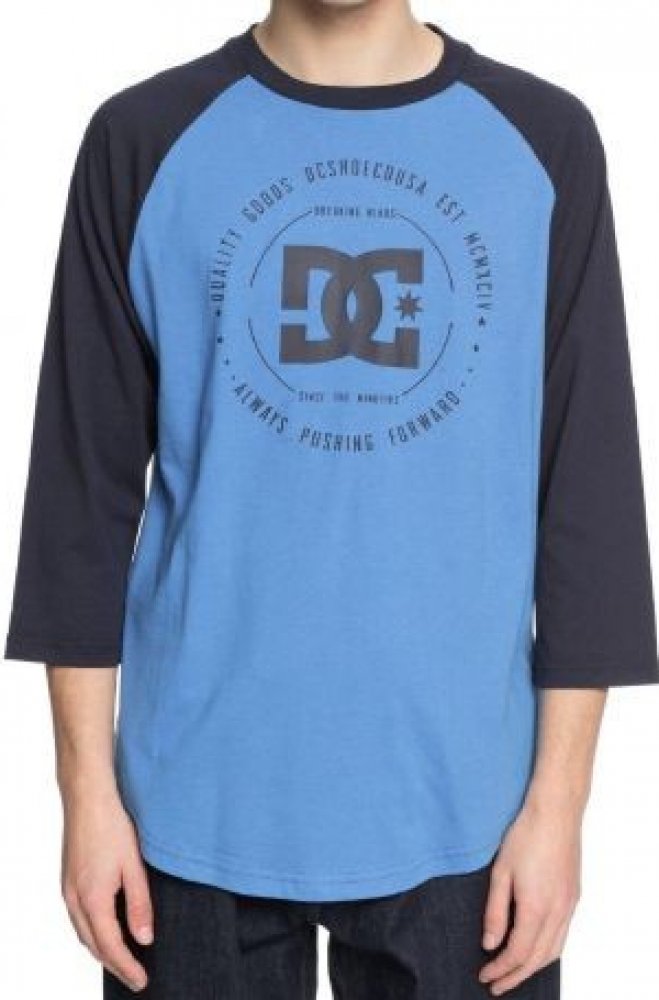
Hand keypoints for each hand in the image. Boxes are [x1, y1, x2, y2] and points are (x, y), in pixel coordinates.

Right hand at [60, 779, 152, 991]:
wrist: (87, 798)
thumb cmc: (111, 826)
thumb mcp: (133, 866)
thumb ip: (139, 904)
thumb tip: (144, 938)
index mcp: (93, 898)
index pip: (110, 946)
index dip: (127, 967)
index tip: (141, 981)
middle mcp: (75, 900)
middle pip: (94, 945)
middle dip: (115, 965)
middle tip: (135, 977)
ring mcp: (68, 891)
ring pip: (84, 933)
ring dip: (103, 950)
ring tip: (124, 960)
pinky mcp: (69, 881)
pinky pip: (79, 919)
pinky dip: (93, 933)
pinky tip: (106, 930)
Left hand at [478, 791, 581, 994]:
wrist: (555, 813)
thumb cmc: (525, 836)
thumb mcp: (500, 872)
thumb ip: (495, 911)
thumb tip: (489, 943)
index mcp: (536, 907)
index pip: (517, 953)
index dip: (500, 969)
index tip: (484, 975)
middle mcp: (557, 912)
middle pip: (536, 959)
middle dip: (515, 976)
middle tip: (495, 985)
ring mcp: (569, 906)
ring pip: (553, 951)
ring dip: (532, 967)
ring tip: (512, 973)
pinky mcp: (573, 897)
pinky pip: (562, 936)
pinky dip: (547, 952)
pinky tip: (534, 949)